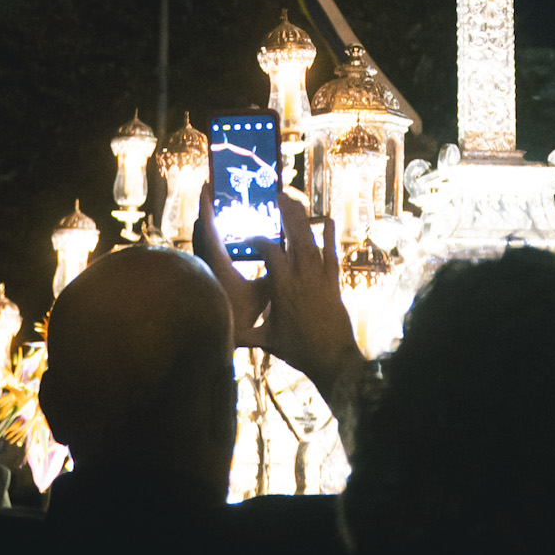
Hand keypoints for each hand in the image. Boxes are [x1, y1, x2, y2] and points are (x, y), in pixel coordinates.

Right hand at [196, 189, 365, 406]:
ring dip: (303, 219)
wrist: (333, 358)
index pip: (270, 252)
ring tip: (294, 201)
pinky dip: (328, 235)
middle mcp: (302, 276)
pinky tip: (326, 219)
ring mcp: (320, 276)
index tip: (248, 237)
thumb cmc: (299, 350)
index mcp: (283, 288)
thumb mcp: (267, 341)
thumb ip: (244, 335)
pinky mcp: (333, 281)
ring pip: (312, 240)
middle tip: (277, 196)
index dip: (258, 239)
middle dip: (286, 214)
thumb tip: (220, 336)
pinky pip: (332, 252)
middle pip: (294, 236)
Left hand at [197, 194, 266, 344]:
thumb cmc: (238, 314)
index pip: (208, 226)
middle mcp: (204, 261)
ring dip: (209, 219)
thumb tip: (293, 258)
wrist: (220, 336)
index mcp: (216, 261)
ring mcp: (203, 267)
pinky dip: (211, 235)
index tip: (206, 185)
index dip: (207, 204)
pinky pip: (206, 248)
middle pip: (202, 226)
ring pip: (202, 237)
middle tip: (214, 185)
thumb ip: (275, 275)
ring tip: (218, 202)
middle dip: (208, 205)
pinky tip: (222, 233)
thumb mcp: (263, 293)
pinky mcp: (206, 274)